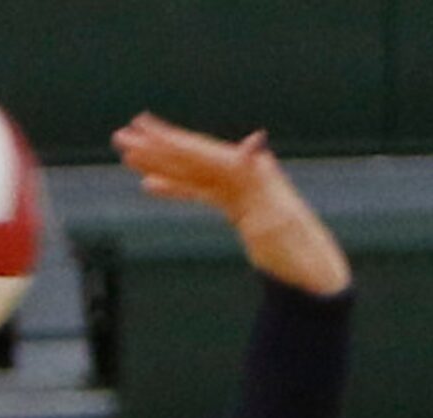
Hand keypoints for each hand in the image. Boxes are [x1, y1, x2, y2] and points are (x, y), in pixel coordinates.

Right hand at [112, 112, 350, 295]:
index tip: (141, 128)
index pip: (201, 152)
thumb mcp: (278, 216)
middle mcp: (243, 173)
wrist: (311, 274)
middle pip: (192, 156)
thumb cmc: (297, 250)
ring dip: (159, 165)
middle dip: (155, 148)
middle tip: (122, 137)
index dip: (169, 142)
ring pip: (191, 172)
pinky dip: (175, 188)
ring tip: (128, 157)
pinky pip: (199, 192)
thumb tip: (252, 144)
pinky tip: (152, 187)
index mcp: (248, 172)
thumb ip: (260, 181)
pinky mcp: (237, 207)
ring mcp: (239, 189)